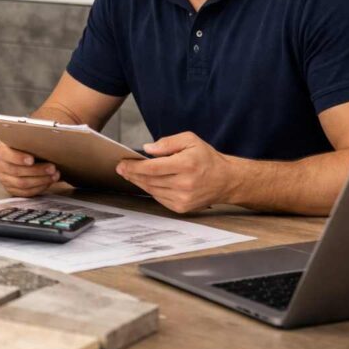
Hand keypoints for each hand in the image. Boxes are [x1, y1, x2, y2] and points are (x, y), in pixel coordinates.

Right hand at [0, 141, 59, 196]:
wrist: (23, 155)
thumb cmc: (27, 146)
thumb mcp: (26, 139)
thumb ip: (31, 139)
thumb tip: (46, 138)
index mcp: (1, 149)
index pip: (6, 154)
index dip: (19, 158)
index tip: (32, 159)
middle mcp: (0, 164)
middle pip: (16, 171)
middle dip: (37, 170)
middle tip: (52, 168)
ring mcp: (4, 178)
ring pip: (22, 183)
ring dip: (41, 180)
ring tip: (54, 175)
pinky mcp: (11, 189)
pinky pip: (24, 193)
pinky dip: (38, 188)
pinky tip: (48, 182)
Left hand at [117, 132, 238, 212]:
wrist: (226, 180)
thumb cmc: (206, 158)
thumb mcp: (190, 140)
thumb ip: (167, 142)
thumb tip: (147, 149)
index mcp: (186, 165)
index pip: (152, 168)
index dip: (134, 166)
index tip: (122, 163)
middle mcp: (185, 184)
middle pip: (149, 180)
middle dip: (132, 174)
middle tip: (121, 168)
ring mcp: (183, 198)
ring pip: (151, 190)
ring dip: (138, 182)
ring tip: (130, 174)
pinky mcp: (182, 207)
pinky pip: (159, 198)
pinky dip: (150, 190)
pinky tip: (145, 182)